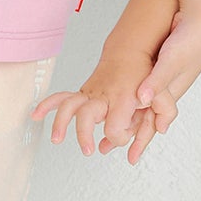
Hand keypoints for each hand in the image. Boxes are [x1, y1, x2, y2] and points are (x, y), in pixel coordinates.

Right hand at [33, 46, 158, 163]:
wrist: (131, 50)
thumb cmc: (146, 74)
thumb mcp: (163, 92)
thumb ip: (165, 110)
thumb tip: (162, 129)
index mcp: (122, 98)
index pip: (115, 128)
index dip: (119, 138)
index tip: (124, 136)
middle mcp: (103, 96)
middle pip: (85, 116)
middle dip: (84, 134)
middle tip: (88, 150)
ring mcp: (91, 93)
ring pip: (69, 105)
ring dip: (60, 122)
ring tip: (56, 139)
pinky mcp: (84, 92)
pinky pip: (62, 97)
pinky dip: (47, 105)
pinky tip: (36, 115)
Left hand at [123, 5, 200, 147]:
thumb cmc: (193, 38)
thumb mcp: (173, 59)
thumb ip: (157, 79)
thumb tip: (141, 100)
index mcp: (172, 90)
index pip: (154, 122)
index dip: (141, 139)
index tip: (130, 158)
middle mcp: (169, 86)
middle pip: (148, 116)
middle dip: (131, 132)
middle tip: (111, 147)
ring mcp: (166, 74)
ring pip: (146, 102)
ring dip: (130, 114)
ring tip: (113, 126)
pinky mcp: (163, 61)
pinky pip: (147, 85)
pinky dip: (136, 95)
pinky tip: (127, 95)